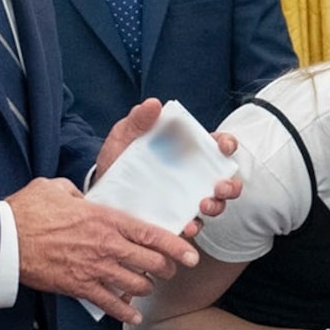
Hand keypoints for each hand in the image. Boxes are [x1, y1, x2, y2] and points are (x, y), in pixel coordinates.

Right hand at [11, 177, 196, 321]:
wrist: (4, 241)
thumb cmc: (27, 211)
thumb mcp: (56, 189)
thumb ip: (78, 194)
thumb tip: (82, 197)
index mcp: (105, 219)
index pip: (151, 234)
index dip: (176, 246)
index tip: (191, 254)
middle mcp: (106, 246)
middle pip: (151, 263)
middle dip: (166, 269)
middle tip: (170, 270)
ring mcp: (95, 269)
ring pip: (136, 285)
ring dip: (146, 288)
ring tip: (147, 287)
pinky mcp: (79, 288)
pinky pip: (110, 304)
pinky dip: (125, 312)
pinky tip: (134, 315)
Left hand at [89, 99, 244, 228]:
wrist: (99, 194)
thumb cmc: (117, 161)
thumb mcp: (124, 137)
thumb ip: (138, 120)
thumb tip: (153, 104)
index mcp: (187, 152)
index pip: (217, 145)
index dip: (227, 144)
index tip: (223, 147)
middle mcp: (194, 176)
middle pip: (226, 179)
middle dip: (231, 184)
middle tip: (218, 186)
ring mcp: (187, 199)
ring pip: (217, 204)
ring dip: (217, 205)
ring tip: (204, 205)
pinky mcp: (177, 220)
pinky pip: (194, 225)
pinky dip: (194, 226)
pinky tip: (186, 225)